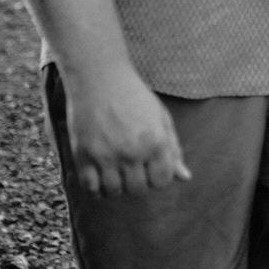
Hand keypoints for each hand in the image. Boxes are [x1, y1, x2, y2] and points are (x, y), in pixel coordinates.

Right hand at [64, 67, 191, 197]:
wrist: (98, 76)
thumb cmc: (133, 96)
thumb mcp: (160, 117)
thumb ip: (173, 149)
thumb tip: (185, 177)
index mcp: (156, 142)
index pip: (162, 181)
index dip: (157, 177)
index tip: (150, 166)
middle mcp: (133, 152)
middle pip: (138, 189)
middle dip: (137, 181)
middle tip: (131, 166)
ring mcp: (106, 155)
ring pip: (115, 192)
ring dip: (117, 186)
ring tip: (114, 170)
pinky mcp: (83, 155)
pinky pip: (90, 188)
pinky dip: (96, 188)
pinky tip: (99, 176)